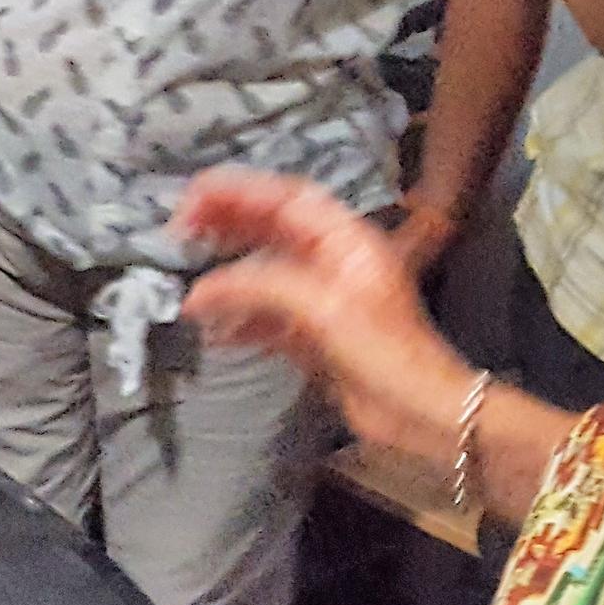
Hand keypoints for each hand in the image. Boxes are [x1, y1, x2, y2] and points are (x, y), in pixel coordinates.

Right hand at [177, 168, 476, 458]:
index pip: (285, 197)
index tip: (192, 196)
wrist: (424, 415)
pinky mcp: (314, 337)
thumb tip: (198, 293)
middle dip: (225, 226)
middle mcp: (332, 262)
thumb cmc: (388, 353)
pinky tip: (215, 332)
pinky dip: (239, 321)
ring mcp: (322, 300)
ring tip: (189, 283)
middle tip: (179, 232)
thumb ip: (259, 287)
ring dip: (226, 275)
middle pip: (270, 228)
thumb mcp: (324, 308)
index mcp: (345, 241)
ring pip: (263, 272)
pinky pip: (266, 318)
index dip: (238, 189)